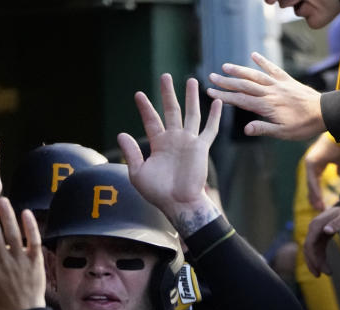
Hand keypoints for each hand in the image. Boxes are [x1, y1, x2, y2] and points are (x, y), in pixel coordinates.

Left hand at [117, 74, 222, 236]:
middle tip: (165, 76)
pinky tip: (218, 103)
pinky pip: (209, 129)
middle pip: (171, 110)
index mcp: (159, 144)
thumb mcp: (137, 172)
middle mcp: (174, 140)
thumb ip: (131, 153)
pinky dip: (214, 116)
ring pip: (191, 114)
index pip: (151, 120)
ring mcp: (188, 142)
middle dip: (167, 94)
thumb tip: (121, 133)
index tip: (138, 94)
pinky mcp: (201, 148)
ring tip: (190, 80)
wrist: (178, 203)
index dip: (145, 107)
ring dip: (191, 97)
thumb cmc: (157, 192)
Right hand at [207, 52, 324, 139]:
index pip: (241, 100)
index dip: (224, 96)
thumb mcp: (283, 133)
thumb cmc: (304, 126)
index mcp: (267, 106)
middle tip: (211, 77)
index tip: (210, 92)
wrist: (325, 112)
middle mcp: (271, 92)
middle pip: (244, 85)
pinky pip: (273, 69)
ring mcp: (279, 84)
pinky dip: (263, 62)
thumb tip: (245, 129)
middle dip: (226, 82)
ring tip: (225, 66)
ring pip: (255, 76)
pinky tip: (253, 55)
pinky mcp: (287, 80)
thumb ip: (263, 129)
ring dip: (239, 70)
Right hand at [302, 206, 339, 276]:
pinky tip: (324, 268)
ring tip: (323, 274)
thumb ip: (337, 223)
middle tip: (319, 275)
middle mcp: (313, 229)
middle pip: (307, 248)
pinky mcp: (319, 238)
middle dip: (312, 262)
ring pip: (310, 251)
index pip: (309, 243)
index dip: (313, 257)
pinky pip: (316, 250)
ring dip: (314, 263)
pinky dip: (318, 259)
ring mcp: (315, 234)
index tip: (319, 267)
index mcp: (317, 224)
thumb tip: (326, 230)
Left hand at [305, 133, 339, 210]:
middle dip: (314, 198)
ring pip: (311, 184)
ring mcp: (310, 163)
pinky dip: (315, 189)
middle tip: (319, 209)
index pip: (315, 182)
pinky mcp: (311, 162)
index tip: (322, 204)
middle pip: (311, 185)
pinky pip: (312, 179)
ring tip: (319, 207)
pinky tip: (318, 198)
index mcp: (317, 164)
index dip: (318, 193)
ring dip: (315, 196)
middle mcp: (312, 164)